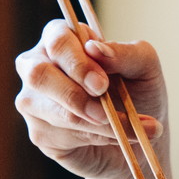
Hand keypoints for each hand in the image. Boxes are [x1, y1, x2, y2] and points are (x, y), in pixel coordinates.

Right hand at [13, 18, 169, 178]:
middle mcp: (38, 66)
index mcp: (61, 39)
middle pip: (39, 74)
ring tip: (127, 127)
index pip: (57, 40)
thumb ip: (125, 53)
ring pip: (54, 111)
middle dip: (74, 94)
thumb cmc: (138, 92)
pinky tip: (112, 137)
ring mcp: (34, 101)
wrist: (140, 138)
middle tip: (104, 111)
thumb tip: (95, 48)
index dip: (78, 62)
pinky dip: (96, 138)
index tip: (102, 84)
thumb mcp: (144, 67)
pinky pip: (62, 136)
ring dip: (96, 123)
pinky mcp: (39, 133)